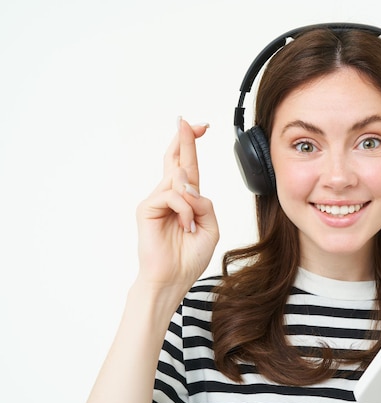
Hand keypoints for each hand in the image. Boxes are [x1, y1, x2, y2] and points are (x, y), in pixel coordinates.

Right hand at [135, 117, 218, 306]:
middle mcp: (170, 196)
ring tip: (190, 225)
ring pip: (179, 180)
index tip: (201, 126)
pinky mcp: (147, 208)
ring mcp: (157, 200)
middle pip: (176, 160)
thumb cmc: (190, 256)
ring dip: (192, 199)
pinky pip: (172, 195)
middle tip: (190, 122)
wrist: (173, 279)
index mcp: (186, 200)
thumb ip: (205, 203)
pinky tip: (185, 226)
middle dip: (185, 140)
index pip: (189, 166)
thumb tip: (189, 186)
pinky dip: (184, 209)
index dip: (192, 145)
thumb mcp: (210, 227)